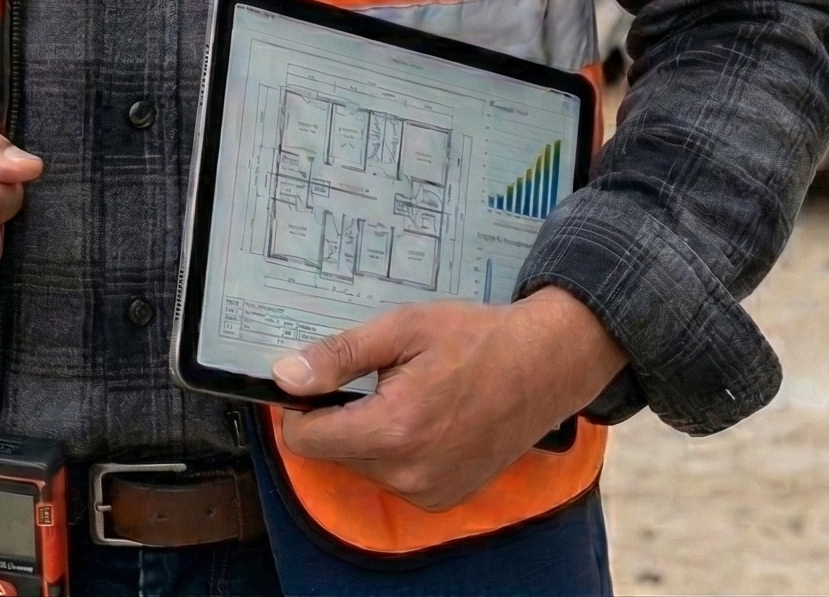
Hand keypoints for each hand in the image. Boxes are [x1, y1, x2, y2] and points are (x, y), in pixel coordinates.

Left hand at [271, 288, 624, 513]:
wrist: (543, 367)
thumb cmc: (475, 338)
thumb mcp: (402, 328)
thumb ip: (339, 355)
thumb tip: (285, 375)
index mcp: (393, 430)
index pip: (307, 439)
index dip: (301, 405)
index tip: (317, 376)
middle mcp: (408, 475)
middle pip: (334, 452)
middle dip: (340, 414)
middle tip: (375, 374)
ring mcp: (429, 494)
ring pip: (362, 465)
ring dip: (367, 432)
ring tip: (405, 391)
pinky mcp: (444, 500)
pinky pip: (394, 477)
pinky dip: (395, 450)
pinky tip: (422, 415)